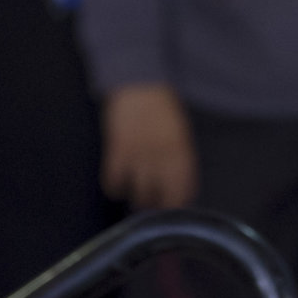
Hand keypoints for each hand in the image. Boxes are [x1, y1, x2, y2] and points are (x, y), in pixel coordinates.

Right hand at [102, 84, 196, 208]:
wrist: (141, 88)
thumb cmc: (164, 114)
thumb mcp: (181, 137)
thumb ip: (180, 163)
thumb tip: (178, 193)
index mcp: (183, 154)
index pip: (183, 193)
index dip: (176, 205)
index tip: (171, 209)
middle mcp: (163, 158)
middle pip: (160, 200)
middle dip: (156, 206)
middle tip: (151, 203)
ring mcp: (140, 156)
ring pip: (138, 196)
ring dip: (136, 198)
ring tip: (136, 191)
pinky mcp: (117, 152)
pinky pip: (114, 184)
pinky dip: (116, 186)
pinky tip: (120, 178)